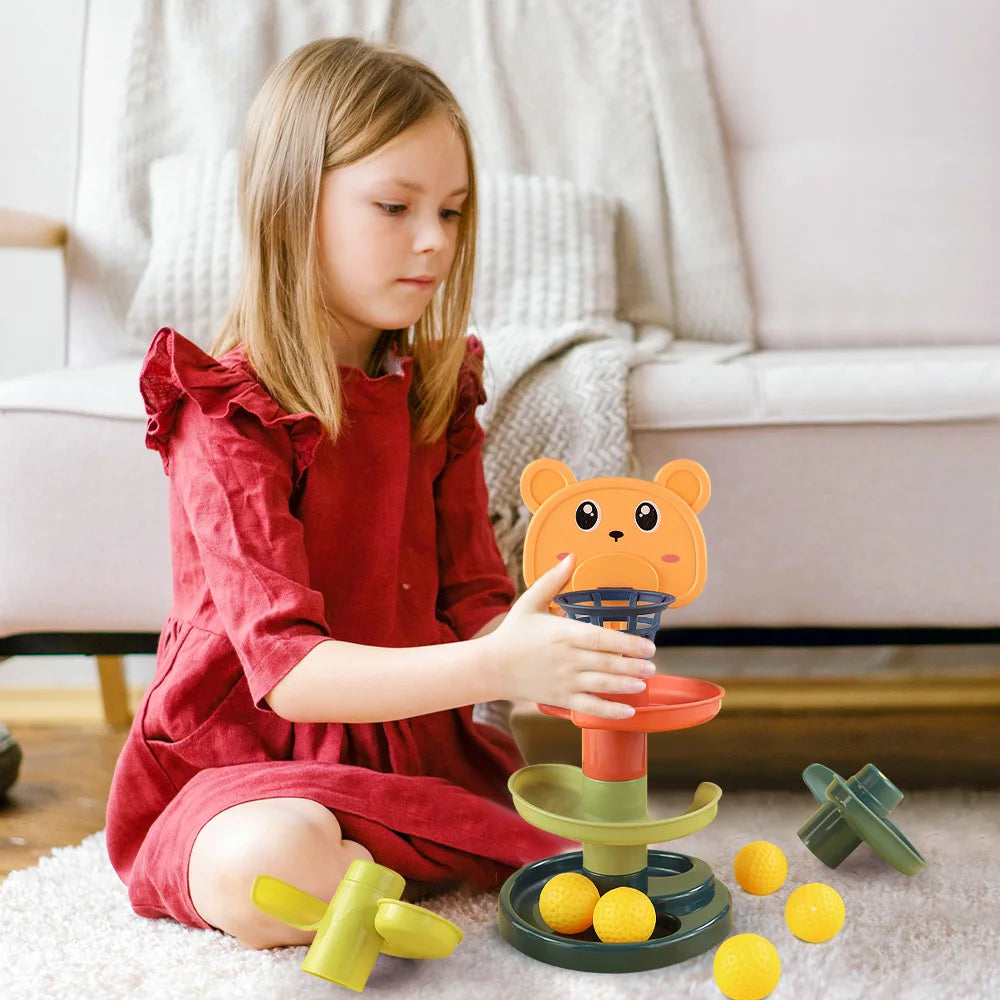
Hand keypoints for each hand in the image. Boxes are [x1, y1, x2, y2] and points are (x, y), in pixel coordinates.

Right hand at [481, 553, 656, 719]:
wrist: (492, 666)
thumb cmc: (513, 632)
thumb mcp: (530, 601)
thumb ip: (553, 580)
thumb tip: (571, 557)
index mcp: (563, 633)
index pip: (601, 639)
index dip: (628, 643)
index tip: (648, 646)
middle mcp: (566, 658)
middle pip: (607, 663)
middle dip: (634, 666)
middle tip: (652, 666)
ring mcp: (564, 680)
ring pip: (602, 685)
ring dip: (626, 685)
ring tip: (644, 683)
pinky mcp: (560, 699)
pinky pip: (590, 707)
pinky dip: (610, 712)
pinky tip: (628, 712)